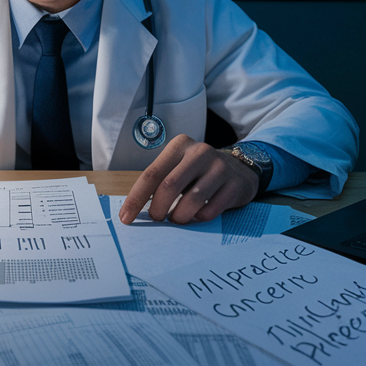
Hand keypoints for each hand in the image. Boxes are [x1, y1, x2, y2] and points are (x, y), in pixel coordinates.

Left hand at [118, 134, 258, 224]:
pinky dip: (199, 219)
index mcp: (179, 146)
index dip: (136, 198)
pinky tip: (198, 215)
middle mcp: (200, 152)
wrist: (240, 170)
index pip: (151, 174)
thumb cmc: (198, 173)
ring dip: (179, 217)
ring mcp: (220, 167)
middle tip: (157, 219)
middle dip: (158, 209)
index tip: (126, 218)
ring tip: (177, 219)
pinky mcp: (235, 184)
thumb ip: (159, 182)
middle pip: (169, 186)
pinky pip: (210, 210)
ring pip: (191, 200)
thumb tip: (133, 211)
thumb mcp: (178, 168)